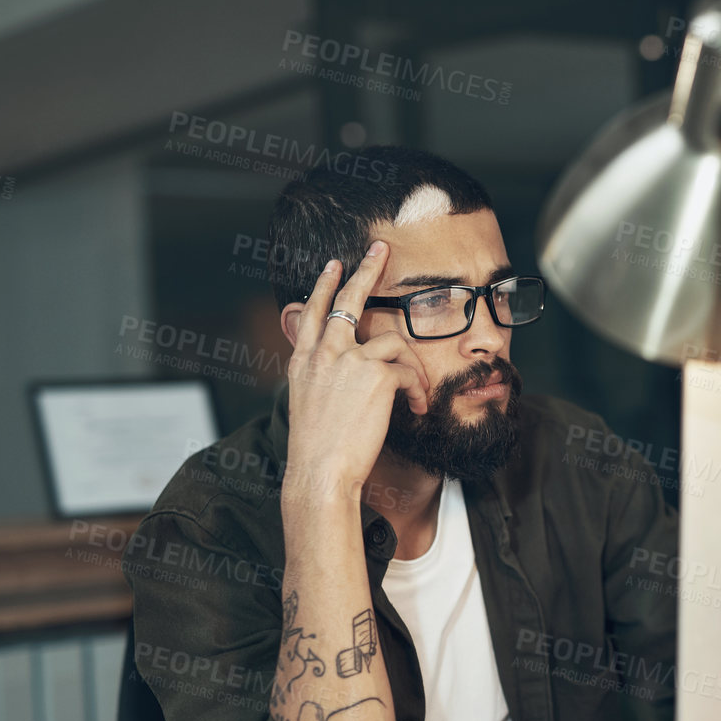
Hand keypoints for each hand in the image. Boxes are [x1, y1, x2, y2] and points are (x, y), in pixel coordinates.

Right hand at [283, 241, 430, 504]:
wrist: (319, 472)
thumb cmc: (317, 450)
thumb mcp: (307, 404)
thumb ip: (320, 377)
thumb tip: (338, 368)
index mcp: (303, 360)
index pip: (313, 312)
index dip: (325, 285)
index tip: (334, 264)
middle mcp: (323, 353)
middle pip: (348, 299)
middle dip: (366, 269)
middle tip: (379, 248)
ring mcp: (349, 360)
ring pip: (393, 340)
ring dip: (411, 366)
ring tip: (415, 390)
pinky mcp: (376, 374)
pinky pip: (408, 372)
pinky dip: (416, 390)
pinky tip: (414, 409)